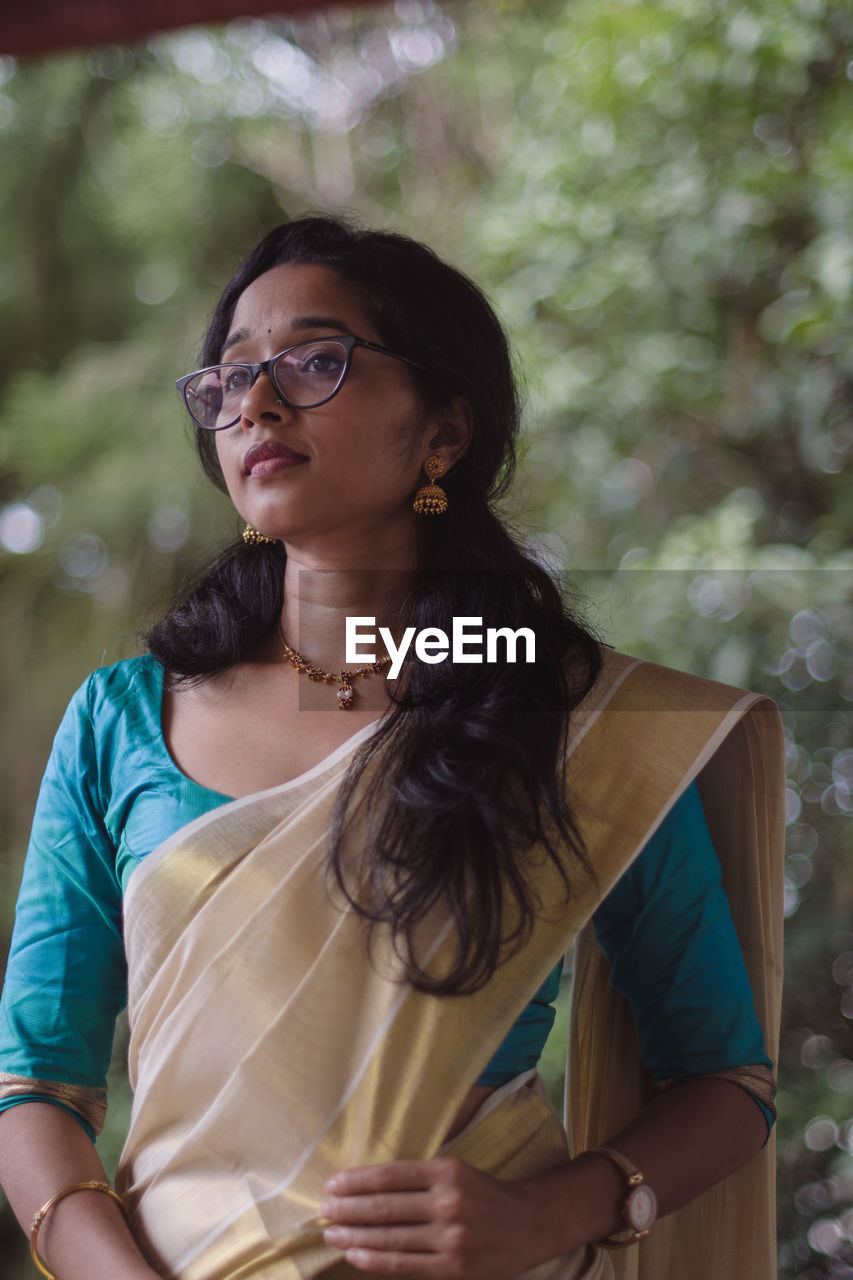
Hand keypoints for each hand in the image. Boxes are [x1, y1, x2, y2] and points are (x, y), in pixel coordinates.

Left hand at [320, 1157, 554, 1278]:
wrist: (531, 1224)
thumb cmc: (485, 1195)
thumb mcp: (457, 1172)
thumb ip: (420, 1178)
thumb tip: (368, 1187)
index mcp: (448, 1172)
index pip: (391, 1175)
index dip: (358, 1180)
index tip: (332, 1184)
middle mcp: (449, 1203)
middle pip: (386, 1207)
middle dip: (348, 1209)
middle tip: (323, 1209)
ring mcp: (452, 1239)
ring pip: (391, 1238)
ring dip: (354, 1235)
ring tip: (331, 1233)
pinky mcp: (454, 1269)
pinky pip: (405, 1266)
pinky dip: (375, 1260)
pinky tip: (354, 1255)